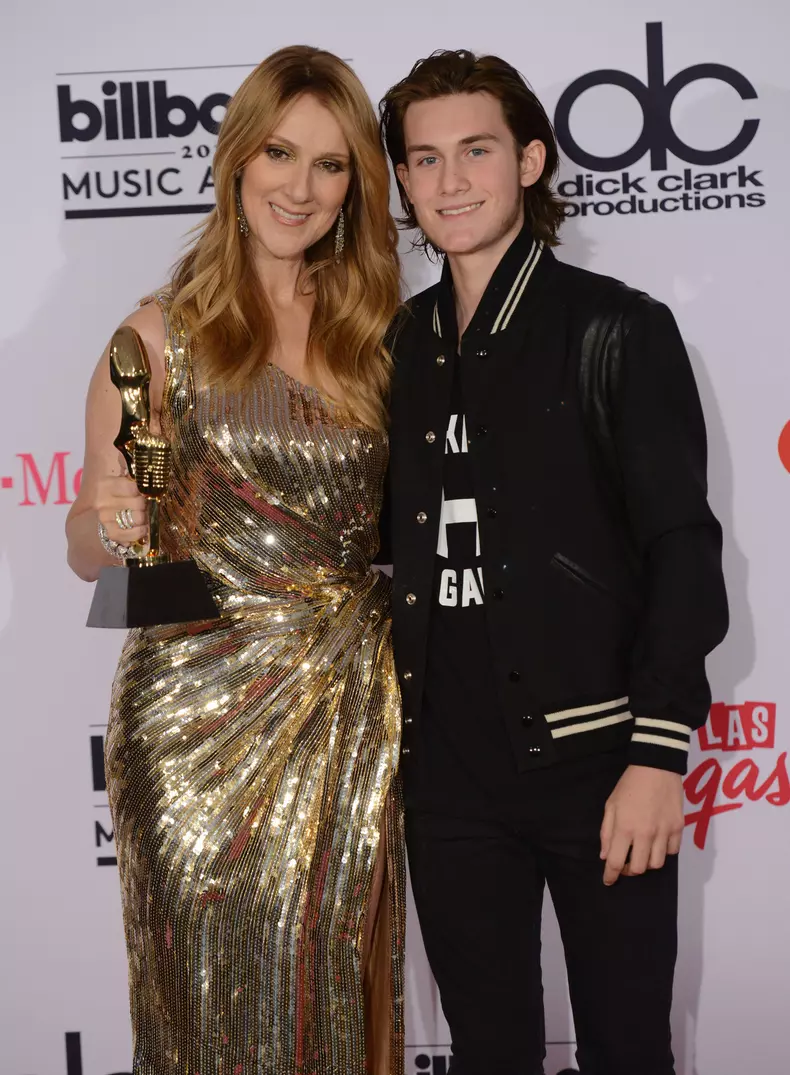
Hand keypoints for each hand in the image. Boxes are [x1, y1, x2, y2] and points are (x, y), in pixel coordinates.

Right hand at [95, 471, 148, 547]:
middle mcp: (102, 500)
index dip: (144, 491)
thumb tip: (134, 448)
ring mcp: (104, 517)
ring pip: (137, 518)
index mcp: (106, 484)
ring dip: (145, 519)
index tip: (144, 492)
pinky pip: (128, 535)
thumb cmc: (120, 494)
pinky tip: (143, 529)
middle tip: (144, 505)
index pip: (134, 487)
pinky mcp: (107, 531)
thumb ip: (129, 467)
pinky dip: (138, 533)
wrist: (104, 513)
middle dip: (146, 505)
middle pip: (139, 503)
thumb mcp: (123, 479)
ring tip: (144, 516)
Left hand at [600, 764, 683, 885]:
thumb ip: (607, 832)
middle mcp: (646, 834)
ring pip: (657, 864)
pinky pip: (673, 852)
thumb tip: (605, 855)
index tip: (608, 881)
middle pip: (639, 868)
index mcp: (625, 828)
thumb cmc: (629, 785)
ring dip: (647, 863)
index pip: (617, 862)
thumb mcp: (611, 805)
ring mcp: (664, 832)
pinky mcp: (678, 828)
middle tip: (626, 862)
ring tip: (642, 853)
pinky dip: (664, 853)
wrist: (656, 767)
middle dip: (629, 870)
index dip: (611, 875)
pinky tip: (658, 844)